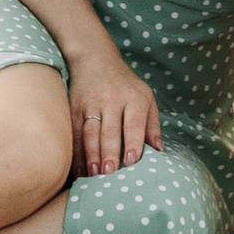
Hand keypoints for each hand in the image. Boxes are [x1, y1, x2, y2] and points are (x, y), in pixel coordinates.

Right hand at [67, 44, 163, 176]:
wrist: (94, 57)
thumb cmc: (126, 85)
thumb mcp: (145, 96)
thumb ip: (152, 125)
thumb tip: (159, 151)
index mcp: (134, 98)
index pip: (134, 123)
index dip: (133, 142)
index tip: (131, 161)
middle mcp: (112, 100)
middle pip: (110, 131)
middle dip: (109, 154)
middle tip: (110, 174)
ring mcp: (91, 104)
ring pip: (90, 134)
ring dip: (91, 156)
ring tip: (94, 175)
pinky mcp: (74, 108)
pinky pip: (75, 134)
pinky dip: (76, 153)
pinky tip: (80, 169)